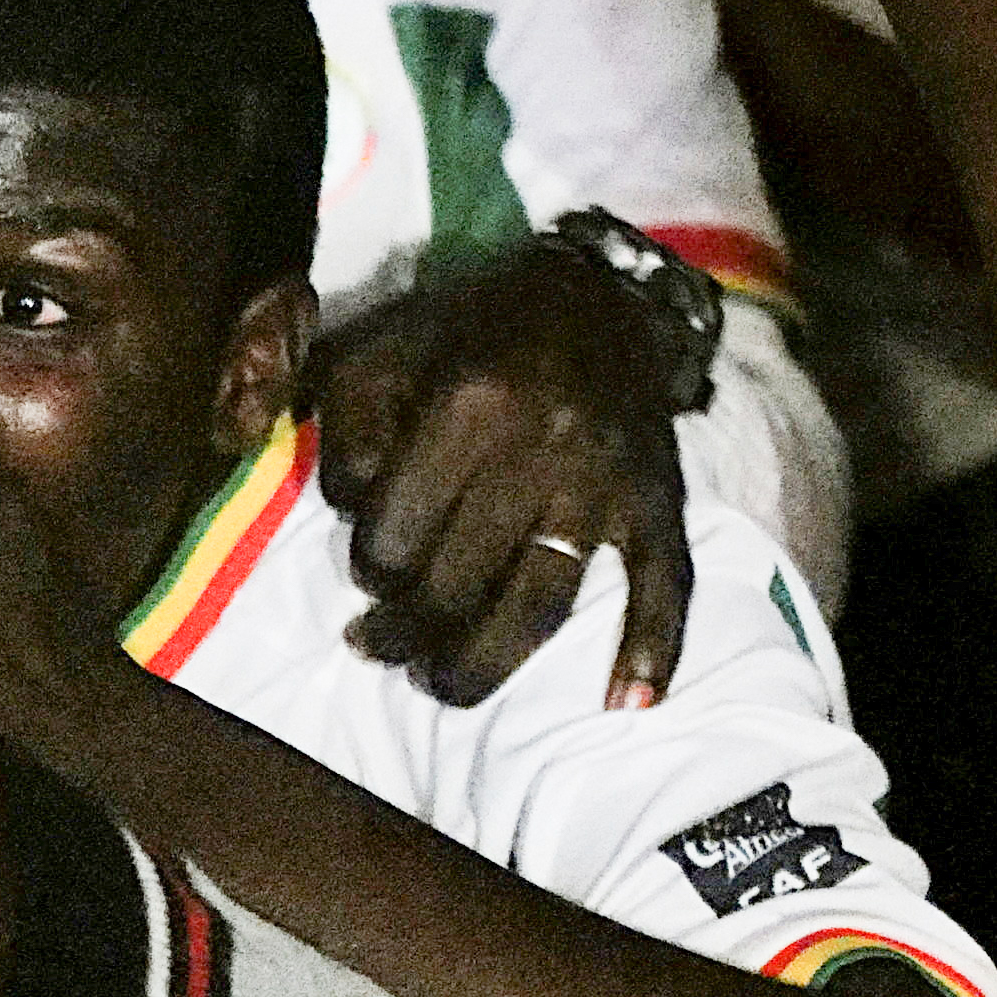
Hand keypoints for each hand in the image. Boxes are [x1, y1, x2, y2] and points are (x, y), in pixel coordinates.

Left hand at [303, 229, 704, 707]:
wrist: (599, 295)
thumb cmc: (471, 330)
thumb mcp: (378, 348)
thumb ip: (334, 423)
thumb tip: (330, 507)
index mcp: (469, 403)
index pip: (397, 532)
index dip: (367, 565)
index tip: (367, 565)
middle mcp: (543, 447)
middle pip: (458, 582)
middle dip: (405, 628)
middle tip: (378, 643)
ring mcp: (605, 482)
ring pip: (540, 604)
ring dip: (484, 665)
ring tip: (443, 687)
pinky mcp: (657, 497)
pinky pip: (666, 580)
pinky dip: (653, 645)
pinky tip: (627, 701)